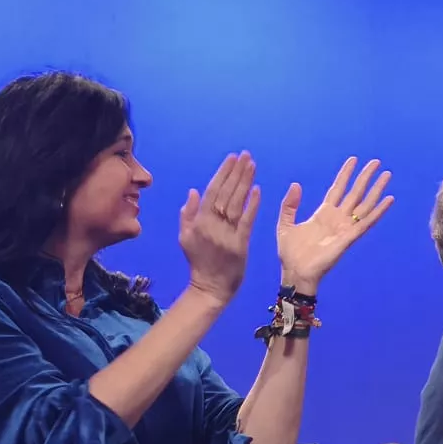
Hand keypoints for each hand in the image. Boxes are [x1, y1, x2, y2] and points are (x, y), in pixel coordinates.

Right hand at [180, 152, 262, 303]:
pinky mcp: (240, 245)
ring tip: (252, 165)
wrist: (210, 288)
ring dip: (245, 183)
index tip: (231, 158)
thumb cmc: (198, 261)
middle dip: (236, 172)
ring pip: (236, 203)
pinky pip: (246, 221)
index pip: (211, 191)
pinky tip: (257, 190)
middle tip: (246, 155)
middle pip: (226, 193)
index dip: (222, 173)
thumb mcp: (185, 237)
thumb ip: (188, 214)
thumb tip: (193, 191)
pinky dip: (252, 205)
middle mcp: (212, 225)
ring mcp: (226, 235)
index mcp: (198, 222)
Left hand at [275, 157, 393, 295]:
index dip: (345, 174)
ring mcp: (345, 228)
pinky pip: (366, 222)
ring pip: (365, 205)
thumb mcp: (285, 224)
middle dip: (365, 177)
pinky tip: (389, 199)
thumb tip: (296, 184)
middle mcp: (337, 219)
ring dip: (376, 190)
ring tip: (387, 175)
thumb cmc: (290, 253)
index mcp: (323, 214)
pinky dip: (379, 211)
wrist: (295, 273)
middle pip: (355, 193)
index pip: (338, 189)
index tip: (354, 160)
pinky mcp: (349, 238)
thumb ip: (289, 205)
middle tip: (376, 162)